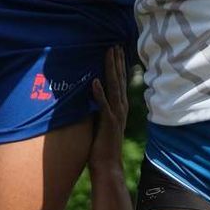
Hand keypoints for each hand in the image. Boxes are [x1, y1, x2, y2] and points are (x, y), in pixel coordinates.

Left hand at [89, 46, 129, 169]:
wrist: (107, 166)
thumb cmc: (101, 146)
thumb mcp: (100, 122)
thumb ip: (98, 108)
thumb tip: (89, 94)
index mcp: (119, 107)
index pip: (119, 82)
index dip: (118, 65)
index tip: (116, 50)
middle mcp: (120, 108)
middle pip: (119, 80)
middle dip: (117, 61)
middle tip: (115, 44)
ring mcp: (116, 115)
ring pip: (114, 87)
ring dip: (111, 70)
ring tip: (109, 54)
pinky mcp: (109, 123)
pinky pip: (103, 105)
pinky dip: (99, 93)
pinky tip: (96, 81)